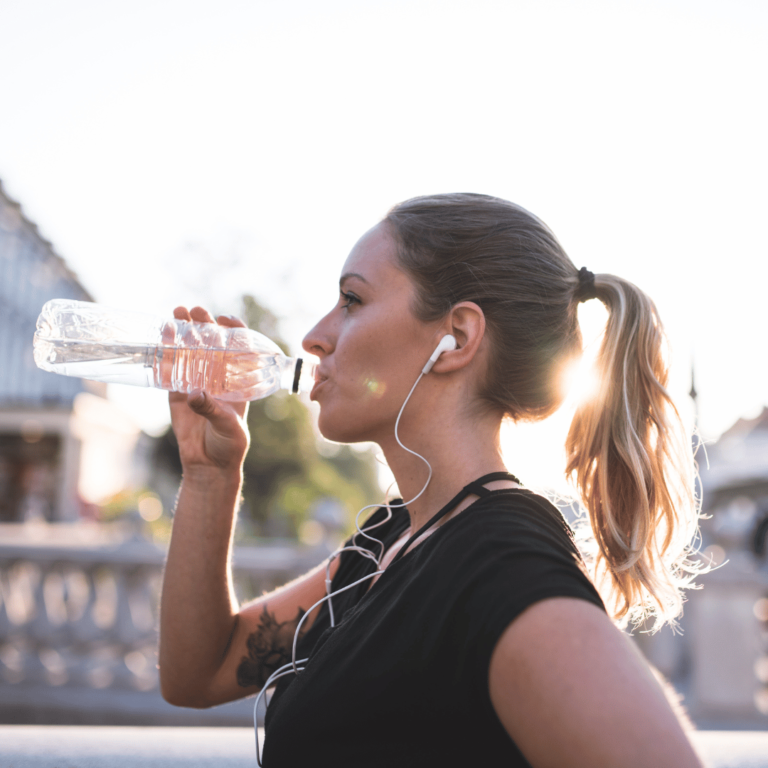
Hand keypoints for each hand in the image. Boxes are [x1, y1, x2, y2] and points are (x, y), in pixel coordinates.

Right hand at [168, 306, 250, 473]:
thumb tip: (194, 393)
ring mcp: (197, 383)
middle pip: (213, 345)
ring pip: (190, 352)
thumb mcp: (228, 426)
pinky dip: (166, 352)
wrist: (209, 465)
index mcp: (239, 382)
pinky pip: (171, 369)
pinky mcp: (177, 392)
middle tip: (196, 311)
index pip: (240, 349)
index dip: (235, 331)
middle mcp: (219, 378)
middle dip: (205, 326)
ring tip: (177, 313)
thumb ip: (212, 409)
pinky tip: (163, 335)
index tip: (225, 319)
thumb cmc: (229, 445)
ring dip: (184, 332)